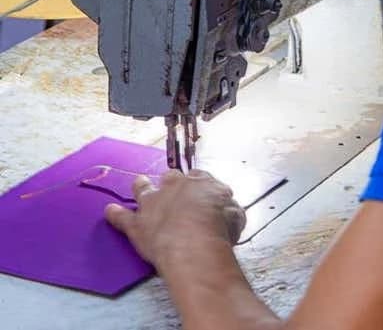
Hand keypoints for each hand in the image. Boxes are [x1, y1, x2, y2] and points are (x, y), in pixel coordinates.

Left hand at [105, 169, 245, 267]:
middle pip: (170, 177)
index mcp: (201, 183)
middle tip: (173, 186)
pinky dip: (114, 214)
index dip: (201, 184)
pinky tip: (109, 211)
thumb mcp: (236, 214)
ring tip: (139, 183)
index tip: (203, 191)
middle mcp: (174, 187)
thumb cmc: (219, 227)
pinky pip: (122, 217)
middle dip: (171, 181)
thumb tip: (228, 207)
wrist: (193, 241)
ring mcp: (153, 204)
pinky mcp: (137, 224)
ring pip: (143, 189)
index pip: (200, 177)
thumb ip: (229, 207)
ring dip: (141, 186)